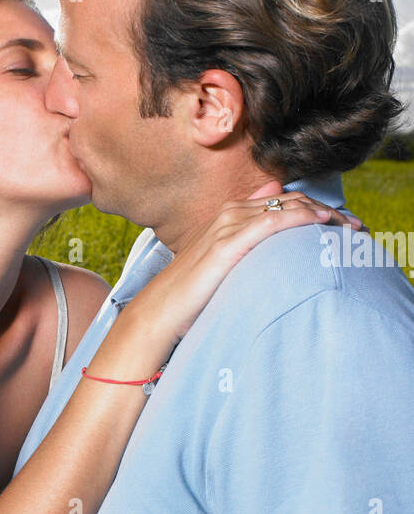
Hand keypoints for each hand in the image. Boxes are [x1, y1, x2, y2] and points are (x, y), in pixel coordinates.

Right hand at [134, 181, 363, 343]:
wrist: (159, 312)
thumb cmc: (189, 295)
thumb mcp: (222, 266)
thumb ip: (247, 249)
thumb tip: (273, 246)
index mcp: (229, 217)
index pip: (282, 202)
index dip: (315, 209)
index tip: (341, 226)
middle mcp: (229, 214)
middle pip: (290, 201)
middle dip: (327, 212)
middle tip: (355, 229)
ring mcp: (227, 226)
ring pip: (286, 208)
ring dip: (322, 214)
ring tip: (348, 229)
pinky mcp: (227, 244)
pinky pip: (271, 222)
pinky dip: (298, 219)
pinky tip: (319, 224)